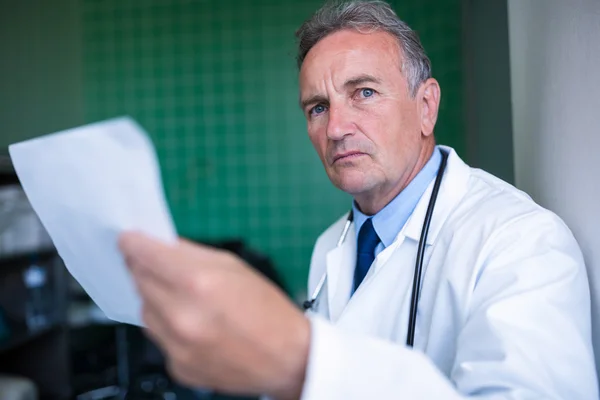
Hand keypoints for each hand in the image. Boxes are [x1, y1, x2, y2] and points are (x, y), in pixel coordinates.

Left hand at [118, 231, 309, 398]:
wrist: (287, 358)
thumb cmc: (268, 311)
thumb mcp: (235, 266)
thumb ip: (192, 254)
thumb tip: (162, 246)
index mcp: (198, 283)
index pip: (144, 255)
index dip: (132, 243)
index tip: (128, 239)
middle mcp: (182, 316)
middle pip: (139, 282)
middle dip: (144, 269)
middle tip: (156, 264)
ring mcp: (177, 346)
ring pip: (144, 311)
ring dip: (155, 298)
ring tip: (184, 298)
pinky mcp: (177, 367)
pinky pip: (158, 338)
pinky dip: (168, 327)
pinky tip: (192, 324)